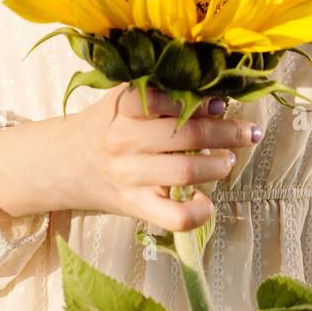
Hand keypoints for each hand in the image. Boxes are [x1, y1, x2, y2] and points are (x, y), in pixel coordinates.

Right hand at [0, 84, 262, 233]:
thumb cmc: (104, 125)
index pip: (167, 100)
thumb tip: (217, 97)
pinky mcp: (136, 207)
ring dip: (218, 165)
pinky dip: (199, 212)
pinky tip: (208, 201)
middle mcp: (124, 141)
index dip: (202, 101)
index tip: (222, 101)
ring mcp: (130, 177)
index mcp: (123, 108)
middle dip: (226, 133)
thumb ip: (162, 92)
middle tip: (247, 132)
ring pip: (185, 173)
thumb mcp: (123, 98)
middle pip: (187, 136)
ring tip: (228, 160)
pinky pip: (174, 218)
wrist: (63, 164)